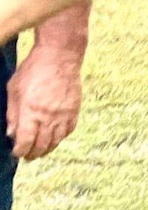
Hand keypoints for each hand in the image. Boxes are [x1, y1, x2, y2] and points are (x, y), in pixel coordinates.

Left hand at [6, 43, 82, 159]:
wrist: (60, 54)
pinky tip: (55, 137)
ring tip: (40, 150)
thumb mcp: (14, 88)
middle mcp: (48, 116)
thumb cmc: (33, 68)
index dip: (19, 151)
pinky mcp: (74, 109)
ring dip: (47, 149)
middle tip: (27, 155)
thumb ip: (12, 113)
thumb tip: (11, 134)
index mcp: (31, 111)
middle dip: (32, 154)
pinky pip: (68, 131)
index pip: (25, 142)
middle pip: (41, 146)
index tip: (16, 152)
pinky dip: (61, 137)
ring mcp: (63, 113)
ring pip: (56, 142)